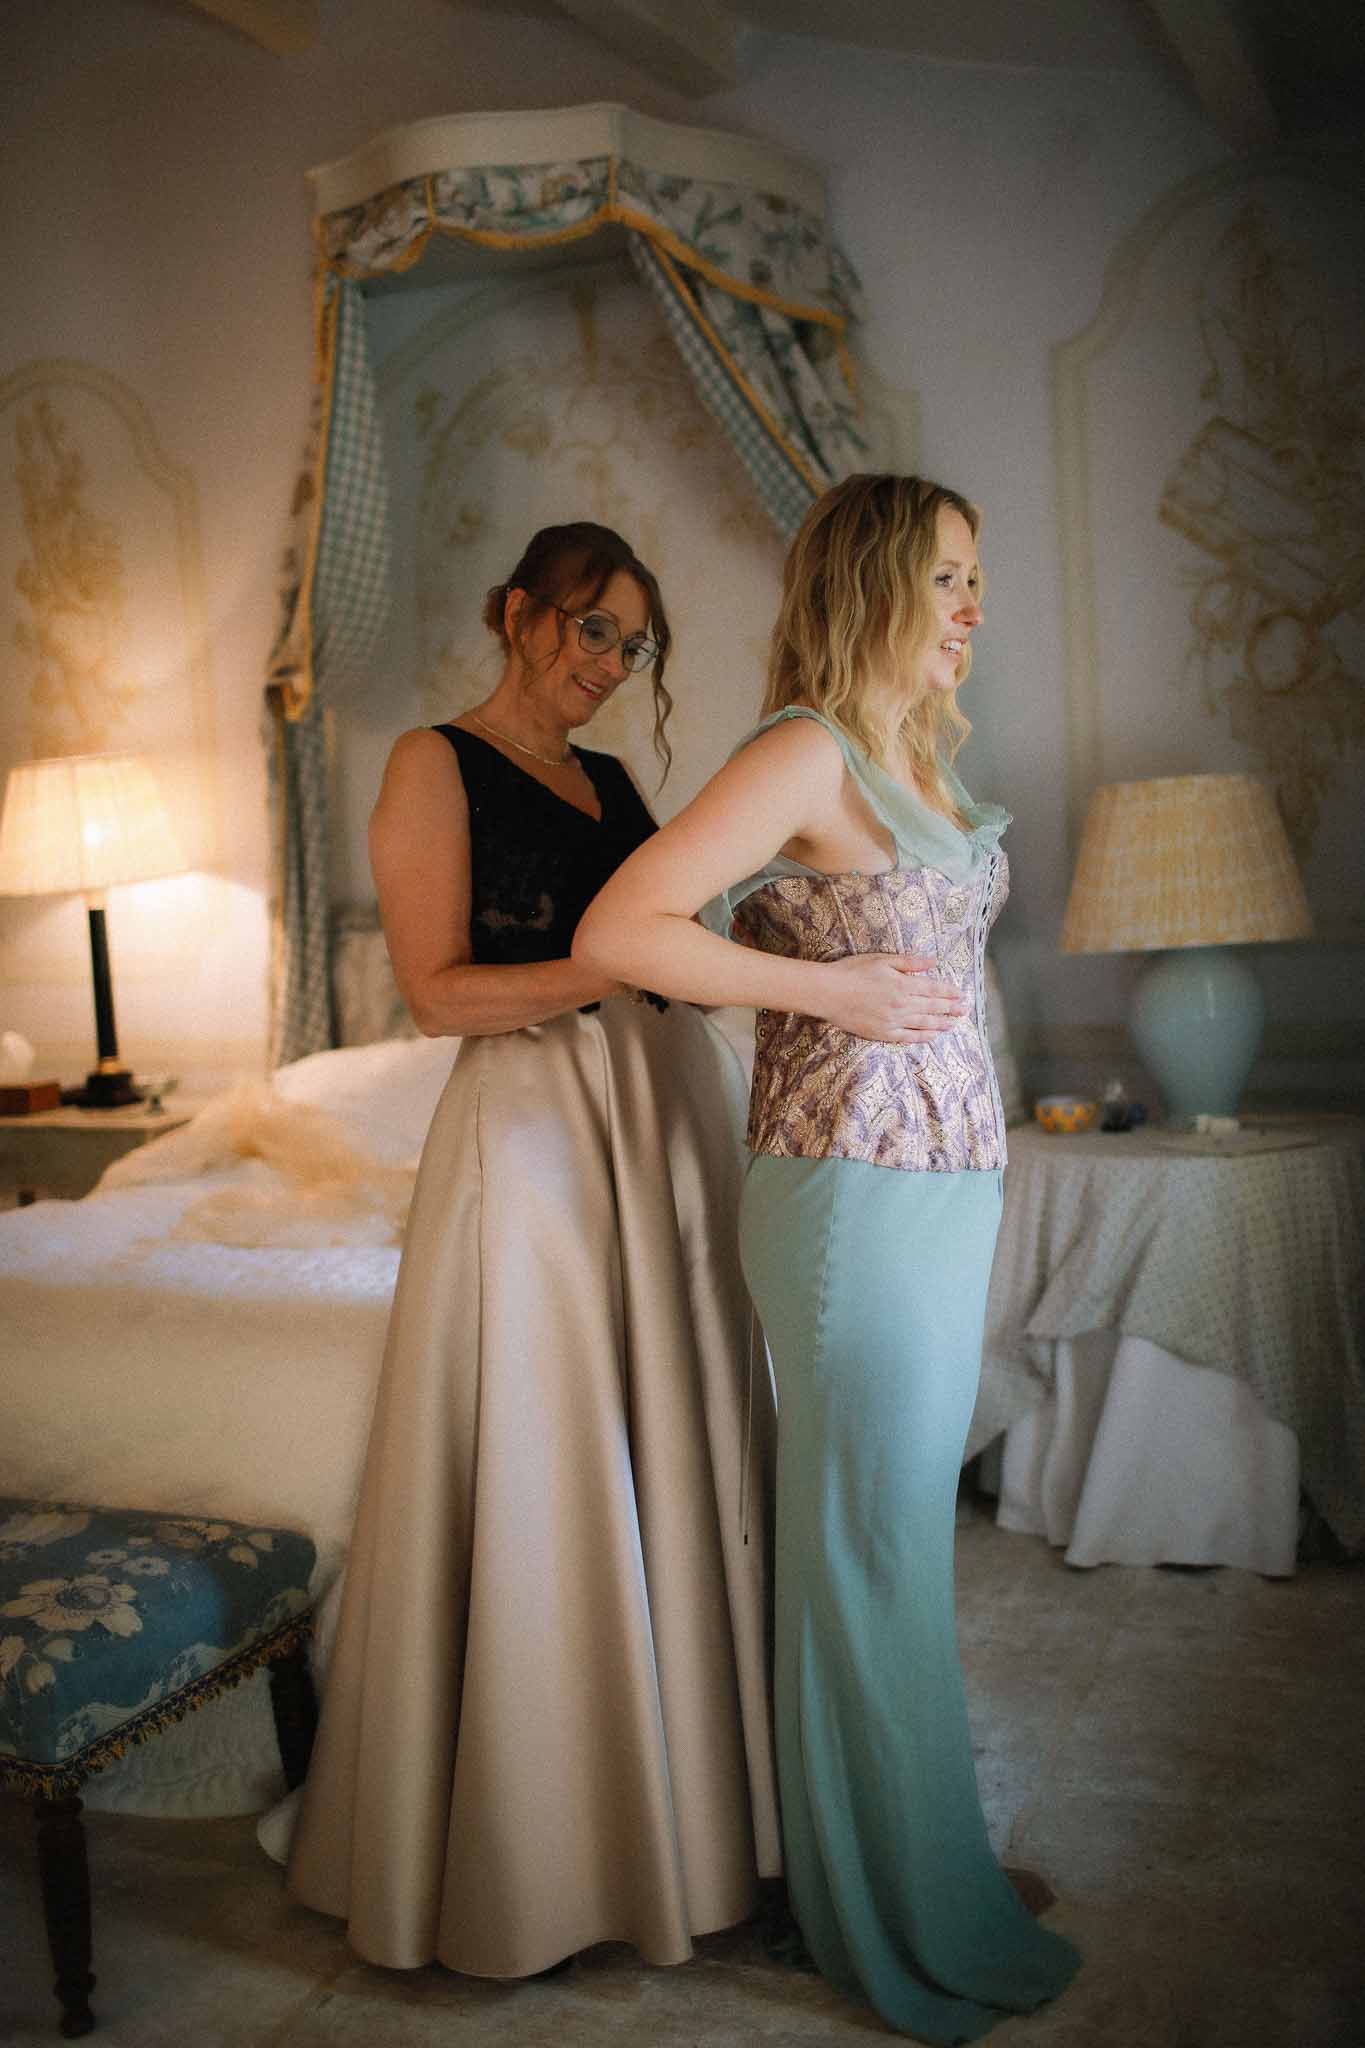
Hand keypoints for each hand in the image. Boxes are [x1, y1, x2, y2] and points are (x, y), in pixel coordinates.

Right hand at [820, 952, 967, 1043]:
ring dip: (941, 1023)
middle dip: (951, 1008)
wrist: (828, 993)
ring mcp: (893, 1021)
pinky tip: (932, 1036)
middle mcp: (902, 1004)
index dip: (949, 992)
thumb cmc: (852, 971)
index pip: (933, 989)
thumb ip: (910, 962)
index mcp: (903, 984)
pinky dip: (923, 1037)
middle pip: (933, 1007)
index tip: (961, 994)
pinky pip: (908, 1037)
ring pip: (924, 1023)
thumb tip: (933, 961)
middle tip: (965, 1010)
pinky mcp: (883, 1033)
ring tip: (954, 1023)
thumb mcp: (882, 960)